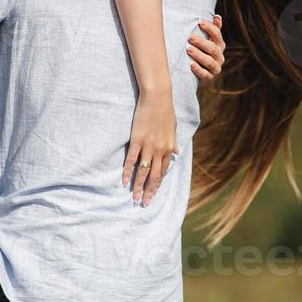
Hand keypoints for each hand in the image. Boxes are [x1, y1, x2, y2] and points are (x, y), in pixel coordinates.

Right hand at [123, 90, 177, 206]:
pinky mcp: (137, 140)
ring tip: (134, 198)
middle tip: (144, 203)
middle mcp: (159, 150)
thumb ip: (173, 142)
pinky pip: (132, 160)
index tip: (152, 194)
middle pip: (154, 176)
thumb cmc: (166, 111)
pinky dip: (128, 172)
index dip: (157, 184)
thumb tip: (176, 152)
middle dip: (149, 191)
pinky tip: (124, 181)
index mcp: (168, 148)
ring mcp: (148, 146)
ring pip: (143, 171)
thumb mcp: (173, 128)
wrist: (157, 97)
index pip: (163, 172)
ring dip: (138, 186)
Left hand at [188, 15, 225, 80]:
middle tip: (190, 37)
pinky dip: (198, 69)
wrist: (200, 73)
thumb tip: (217, 16)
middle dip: (201, 42)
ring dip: (198, 55)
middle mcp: (220, 56)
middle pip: (212, 48)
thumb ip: (213, 29)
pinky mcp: (210, 78)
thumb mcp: (208, 40)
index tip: (199, 21)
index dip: (209, 28)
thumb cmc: (202, 51)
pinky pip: (205, 74)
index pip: (217, 35)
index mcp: (220, 45)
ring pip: (209, 61)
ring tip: (188, 49)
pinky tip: (190, 64)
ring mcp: (216, 68)